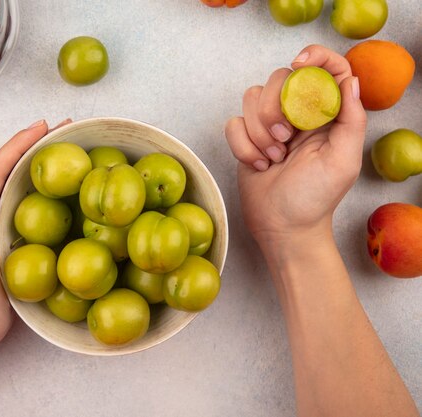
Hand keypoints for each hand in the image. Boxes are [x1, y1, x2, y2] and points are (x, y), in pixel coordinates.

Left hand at [0, 119, 70, 347]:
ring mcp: (1, 225)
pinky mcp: (15, 238)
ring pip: (23, 185)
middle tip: (65, 128)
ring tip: (70, 147)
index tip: (42, 127)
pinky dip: (49, 189)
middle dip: (35, 145)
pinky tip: (68, 188)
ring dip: (44, 162)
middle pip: (11, 170)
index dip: (18, 146)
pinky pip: (34, 206)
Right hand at [225, 45, 365, 247]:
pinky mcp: (246, 138)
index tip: (298, 64)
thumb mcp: (343, 161)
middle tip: (284, 140)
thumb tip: (350, 81)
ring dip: (258, 131)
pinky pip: (233, 123)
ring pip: (251, 98)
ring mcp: (270, 125)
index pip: (325, 68)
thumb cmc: (315, 198)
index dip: (314, 56)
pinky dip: (242, 146)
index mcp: (326, 114)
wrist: (282, 227)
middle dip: (274, 109)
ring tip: (272, 158)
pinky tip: (257, 165)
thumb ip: (351, 119)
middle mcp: (298, 113)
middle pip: (278, 79)